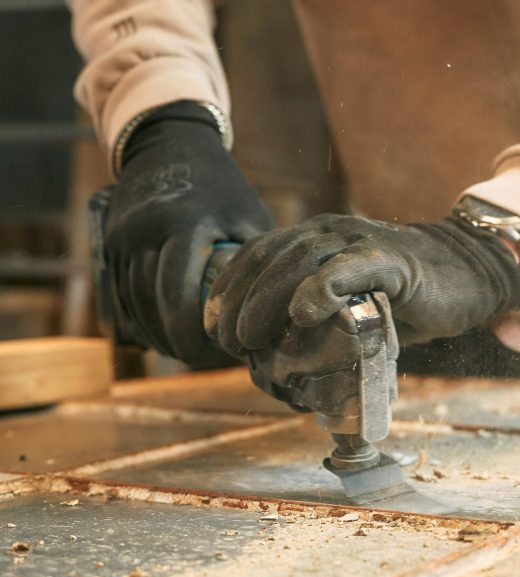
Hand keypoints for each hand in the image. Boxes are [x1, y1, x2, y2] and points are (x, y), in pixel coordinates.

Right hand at [105, 101, 273, 366]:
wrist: (169, 143)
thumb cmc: (223, 189)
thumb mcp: (249, 217)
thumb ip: (261, 263)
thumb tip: (282, 317)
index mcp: (184, 224)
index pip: (179, 294)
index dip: (193, 334)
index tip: (212, 354)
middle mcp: (145, 230)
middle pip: (152, 304)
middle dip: (173, 340)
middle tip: (199, 360)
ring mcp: (121, 237)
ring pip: (132, 302)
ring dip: (154, 333)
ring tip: (181, 352)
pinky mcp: (108, 243)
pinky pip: (120, 293)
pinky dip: (138, 318)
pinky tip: (159, 335)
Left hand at [204, 213, 519, 358]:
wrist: (470, 272)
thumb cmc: (407, 295)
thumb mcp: (353, 302)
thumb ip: (318, 316)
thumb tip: (276, 354)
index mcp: (316, 237)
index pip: (257, 253)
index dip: (228, 288)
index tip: (214, 327)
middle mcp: (331, 232)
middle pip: (269, 258)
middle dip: (240, 302)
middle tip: (229, 343)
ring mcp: (360, 243)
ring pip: (299, 262)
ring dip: (267, 302)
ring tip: (251, 339)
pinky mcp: (391, 261)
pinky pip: (347, 270)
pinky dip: (321, 291)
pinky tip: (303, 316)